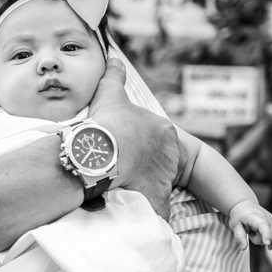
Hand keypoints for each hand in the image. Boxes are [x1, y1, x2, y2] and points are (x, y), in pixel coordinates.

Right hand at [88, 59, 181, 219]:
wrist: (101, 152)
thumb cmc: (107, 123)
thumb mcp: (110, 94)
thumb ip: (115, 76)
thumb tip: (115, 58)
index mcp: (163, 130)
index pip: (157, 141)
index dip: (139, 147)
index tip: (124, 151)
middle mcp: (170, 155)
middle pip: (160, 164)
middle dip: (144, 169)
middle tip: (122, 171)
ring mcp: (165, 180)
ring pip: (158, 188)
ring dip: (143, 191)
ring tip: (121, 193)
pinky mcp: (157, 202)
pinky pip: (154, 211)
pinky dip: (144, 213)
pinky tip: (129, 212)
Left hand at [227, 201, 271, 250]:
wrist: (245, 205)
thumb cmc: (239, 216)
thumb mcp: (235, 226)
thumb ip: (239, 237)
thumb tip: (243, 248)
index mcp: (256, 217)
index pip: (264, 226)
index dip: (266, 235)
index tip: (267, 243)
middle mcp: (268, 218)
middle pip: (269, 237)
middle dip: (259, 240)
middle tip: (250, 233)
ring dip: (264, 240)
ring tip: (256, 233)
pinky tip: (269, 245)